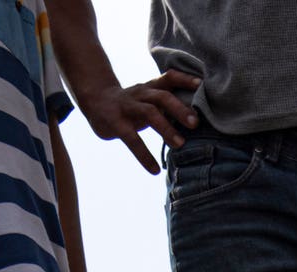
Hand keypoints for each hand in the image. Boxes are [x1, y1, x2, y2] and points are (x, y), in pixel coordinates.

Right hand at [83, 70, 197, 170]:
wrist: (95, 100)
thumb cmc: (131, 103)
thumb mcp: (148, 98)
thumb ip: (168, 103)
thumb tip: (198, 117)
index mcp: (151, 87)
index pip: (169, 77)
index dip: (185, 79)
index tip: (201, 84)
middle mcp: (141, 94)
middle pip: (162, 96)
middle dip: (180, 109)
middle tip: (196, 123)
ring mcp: (127, 107)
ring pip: (149, 113)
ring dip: (165, 128)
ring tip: (180, 145)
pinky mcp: (115, 123)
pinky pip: (131, 139)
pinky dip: (144, 155)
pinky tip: (154, 169)